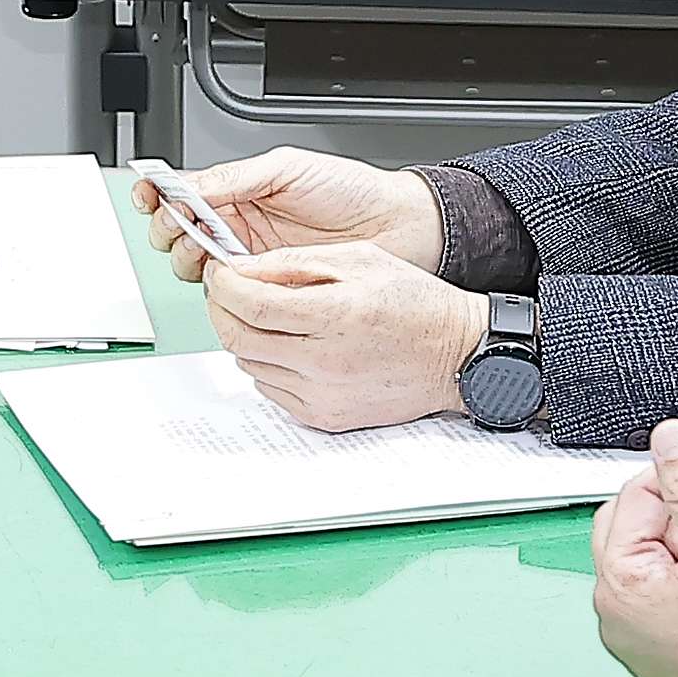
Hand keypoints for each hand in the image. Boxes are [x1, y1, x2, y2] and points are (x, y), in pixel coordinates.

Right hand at [148, 147, 435, 271]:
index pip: (185, 192)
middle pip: (180, 231)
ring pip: (198, 264)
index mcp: (240, 189)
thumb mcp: (289, 169)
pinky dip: (220, 286)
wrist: (396, 226)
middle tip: (181, 228)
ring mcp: (251, 257)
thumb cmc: (352, 190)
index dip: (160, 195)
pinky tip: (228, 276)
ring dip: (191, 258)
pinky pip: (231, 291)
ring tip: (208, 252)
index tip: (151, 197)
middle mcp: (240, 223)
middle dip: (170, 230)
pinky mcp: (268, 286)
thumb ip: (236, 178)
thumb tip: (193, 187)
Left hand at [201, 244, 490, 429]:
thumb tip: (243, 268)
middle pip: (238, 339)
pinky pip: (271, 390)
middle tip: (229, 293)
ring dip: (246, 337)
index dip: (223, 285)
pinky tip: (291, 346)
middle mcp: (324, 362)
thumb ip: (295, 264)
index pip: (249, 304)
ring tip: (268, 316)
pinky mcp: (324, 417)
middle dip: (223, 310)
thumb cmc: (415, 304)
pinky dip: (268, 365)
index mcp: (334, 315)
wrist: (456, 354)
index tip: (221, 272)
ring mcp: (322, 395)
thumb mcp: (359, 259)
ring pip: (250, 366)